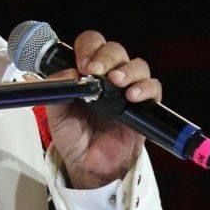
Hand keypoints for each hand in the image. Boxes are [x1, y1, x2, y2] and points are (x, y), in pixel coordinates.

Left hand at [44, 30, 161, 187]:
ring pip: (137, 65)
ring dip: (127, 70)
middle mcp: (109, 76)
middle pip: (115, 50)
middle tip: (95, 70)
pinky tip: (132, 96)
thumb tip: (68, 73)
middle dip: (106, 56)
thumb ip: (57, 92)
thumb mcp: (56, 115)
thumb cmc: (73, 137)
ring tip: (116, 82)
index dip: (88, 47)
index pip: (91, 44)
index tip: (82, 64)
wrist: (87, 165)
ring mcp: (128, 89)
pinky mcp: (144, 106)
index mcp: (87, 72)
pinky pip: (153, 88)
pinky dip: (145, 88)